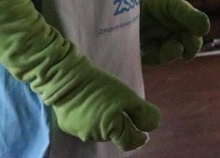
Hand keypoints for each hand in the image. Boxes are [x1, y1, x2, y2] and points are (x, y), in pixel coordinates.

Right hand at [46, 58, 160, 150]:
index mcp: (109, 131)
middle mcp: (92, 136)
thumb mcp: (128, 97)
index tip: (144, 132)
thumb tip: (153, 127)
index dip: (139, 138)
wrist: (68, 78)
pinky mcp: (66, 124)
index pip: (128, 142)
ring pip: (100, 130)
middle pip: (114, 136)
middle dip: (123, 126)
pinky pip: (85, 125)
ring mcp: (78, 131)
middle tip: (125, 110)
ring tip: (107, 104)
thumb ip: (143, 114)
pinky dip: (92, 117)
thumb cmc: (101, 87)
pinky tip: (93, 104)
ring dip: (107, 122)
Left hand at [138, 0, 210, 64]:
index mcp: (181, 27)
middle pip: (182, 51)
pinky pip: (147, 58)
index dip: (194, 43)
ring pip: (165, 57)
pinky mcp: (139, 48)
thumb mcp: (173, 4)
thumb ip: (189, 15)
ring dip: (170, 55)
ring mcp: (154, 44)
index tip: (193, 38)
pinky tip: (151, 49)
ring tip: (172, 48)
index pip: (192, 41)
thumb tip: (205, 29)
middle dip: (184, 51)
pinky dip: (151, 56)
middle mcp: (169, 37)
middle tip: (181, 47)